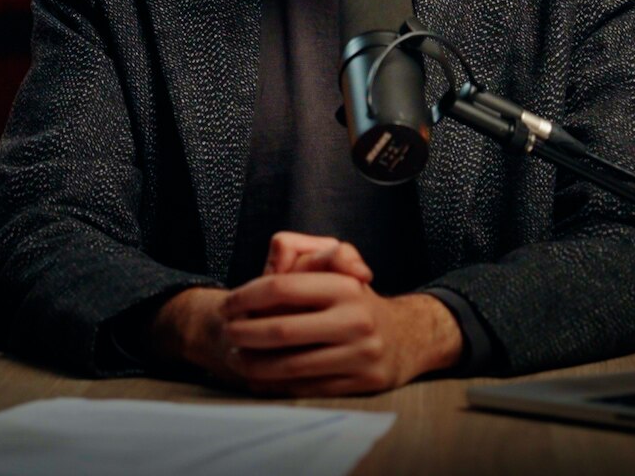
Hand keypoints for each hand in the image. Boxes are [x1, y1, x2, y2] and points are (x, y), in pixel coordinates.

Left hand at [219, 232, 461, 395]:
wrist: (406, 339)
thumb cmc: (356, 302)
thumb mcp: (338, 269)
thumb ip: (305, 251)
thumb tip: (278, 246)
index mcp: (345, 286)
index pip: (282, 287)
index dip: (246, 297)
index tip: (227, 305)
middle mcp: (356, 320)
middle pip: (281, 331)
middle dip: (244, 334)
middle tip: (228, 334)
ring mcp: (360, 355)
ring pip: (290, 366)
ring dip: (254, 364)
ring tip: (237, 358)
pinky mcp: (360, 384)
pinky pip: (306, 388)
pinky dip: (275, 385)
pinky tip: (259, 378)